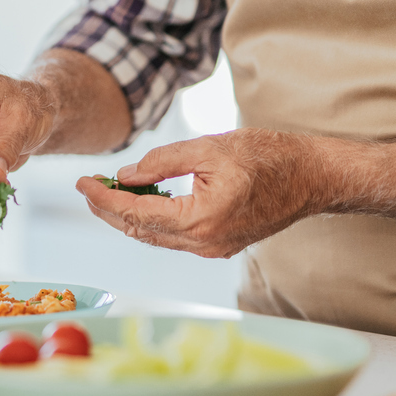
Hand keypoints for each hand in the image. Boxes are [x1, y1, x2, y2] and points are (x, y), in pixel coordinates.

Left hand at [75, 129, 320, 257]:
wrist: (313, 177)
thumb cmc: (270, 156)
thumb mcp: (209, 146)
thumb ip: (163, 161)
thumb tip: (126, 175)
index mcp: (200, 219)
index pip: (135, 213)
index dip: (103, 199)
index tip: (82, 182)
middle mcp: (204, 243)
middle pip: (140, 231)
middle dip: (109, 210)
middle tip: (89, 186)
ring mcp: (213, 249)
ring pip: (156, 237)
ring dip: (129, 216)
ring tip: (110, 190)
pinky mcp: (220, 246)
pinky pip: (175, 237)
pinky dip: (154, 219)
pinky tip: (144, 199)